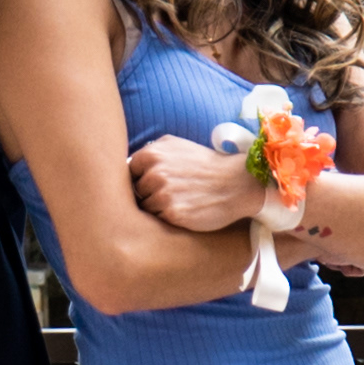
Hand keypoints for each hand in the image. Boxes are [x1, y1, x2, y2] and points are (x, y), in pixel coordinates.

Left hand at [129, 134, 262, 232]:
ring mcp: (162, 194)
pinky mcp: (172, 214)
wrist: (236, 182)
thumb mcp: (176, 144)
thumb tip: (127, 163)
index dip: (141, 179)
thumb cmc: (204, 164)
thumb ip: (150, 151)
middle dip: (148, 194)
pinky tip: (184, 210)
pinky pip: (158, 220)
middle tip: (170, 192)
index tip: (154, 183)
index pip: (129, 173)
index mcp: (152, 154)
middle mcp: (154, 173)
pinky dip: (167, 218)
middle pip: (135, 192)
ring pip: (145, 207)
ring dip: (157, 208)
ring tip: (179, 200)